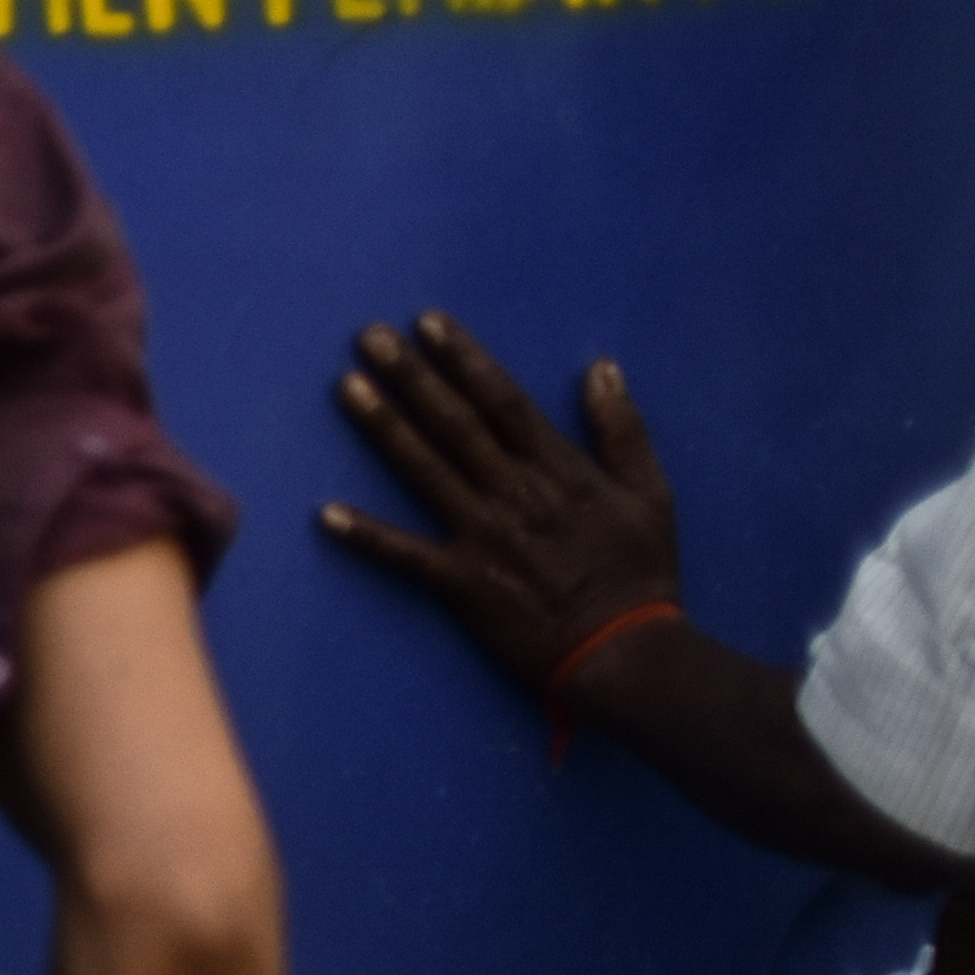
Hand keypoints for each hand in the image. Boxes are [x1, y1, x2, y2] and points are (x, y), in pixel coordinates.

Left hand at [319, 312, 684, 697]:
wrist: (625, 651)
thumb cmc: (640, 573)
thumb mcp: (651, 492)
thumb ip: (622, 428)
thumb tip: (600, 367)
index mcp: (558, 468)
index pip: (502, 399)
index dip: (463, 358)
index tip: (428, 323)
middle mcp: (515, 493)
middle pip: (454, 423)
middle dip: (411, 377)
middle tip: (368, 336)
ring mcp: (484, 537)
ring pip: (425, 471)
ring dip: (383, 428)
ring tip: (346, 387)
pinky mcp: (463, 584)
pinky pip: (406, 556)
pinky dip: (366, 537)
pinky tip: (324, 514)